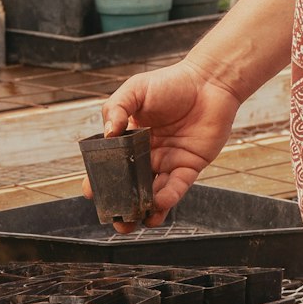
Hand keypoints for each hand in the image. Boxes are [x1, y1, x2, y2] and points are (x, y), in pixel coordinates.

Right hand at [99, 61, 243, 222]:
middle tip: (116, 219)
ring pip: (152, 194)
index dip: (100, 180)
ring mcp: (168, 162)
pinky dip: (167, 199)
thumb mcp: (135, 90)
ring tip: (135, 221)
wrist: (209, 82)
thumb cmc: (171, 83)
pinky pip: (176, 187)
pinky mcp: (189, 166)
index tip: (92, 193)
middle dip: (122, 205)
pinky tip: (158, 205)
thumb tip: (107, 133)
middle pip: (130, 186)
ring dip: (144, 210)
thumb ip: (116, 109)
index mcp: (129, 139)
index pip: (110, 165)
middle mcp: (147, 155)